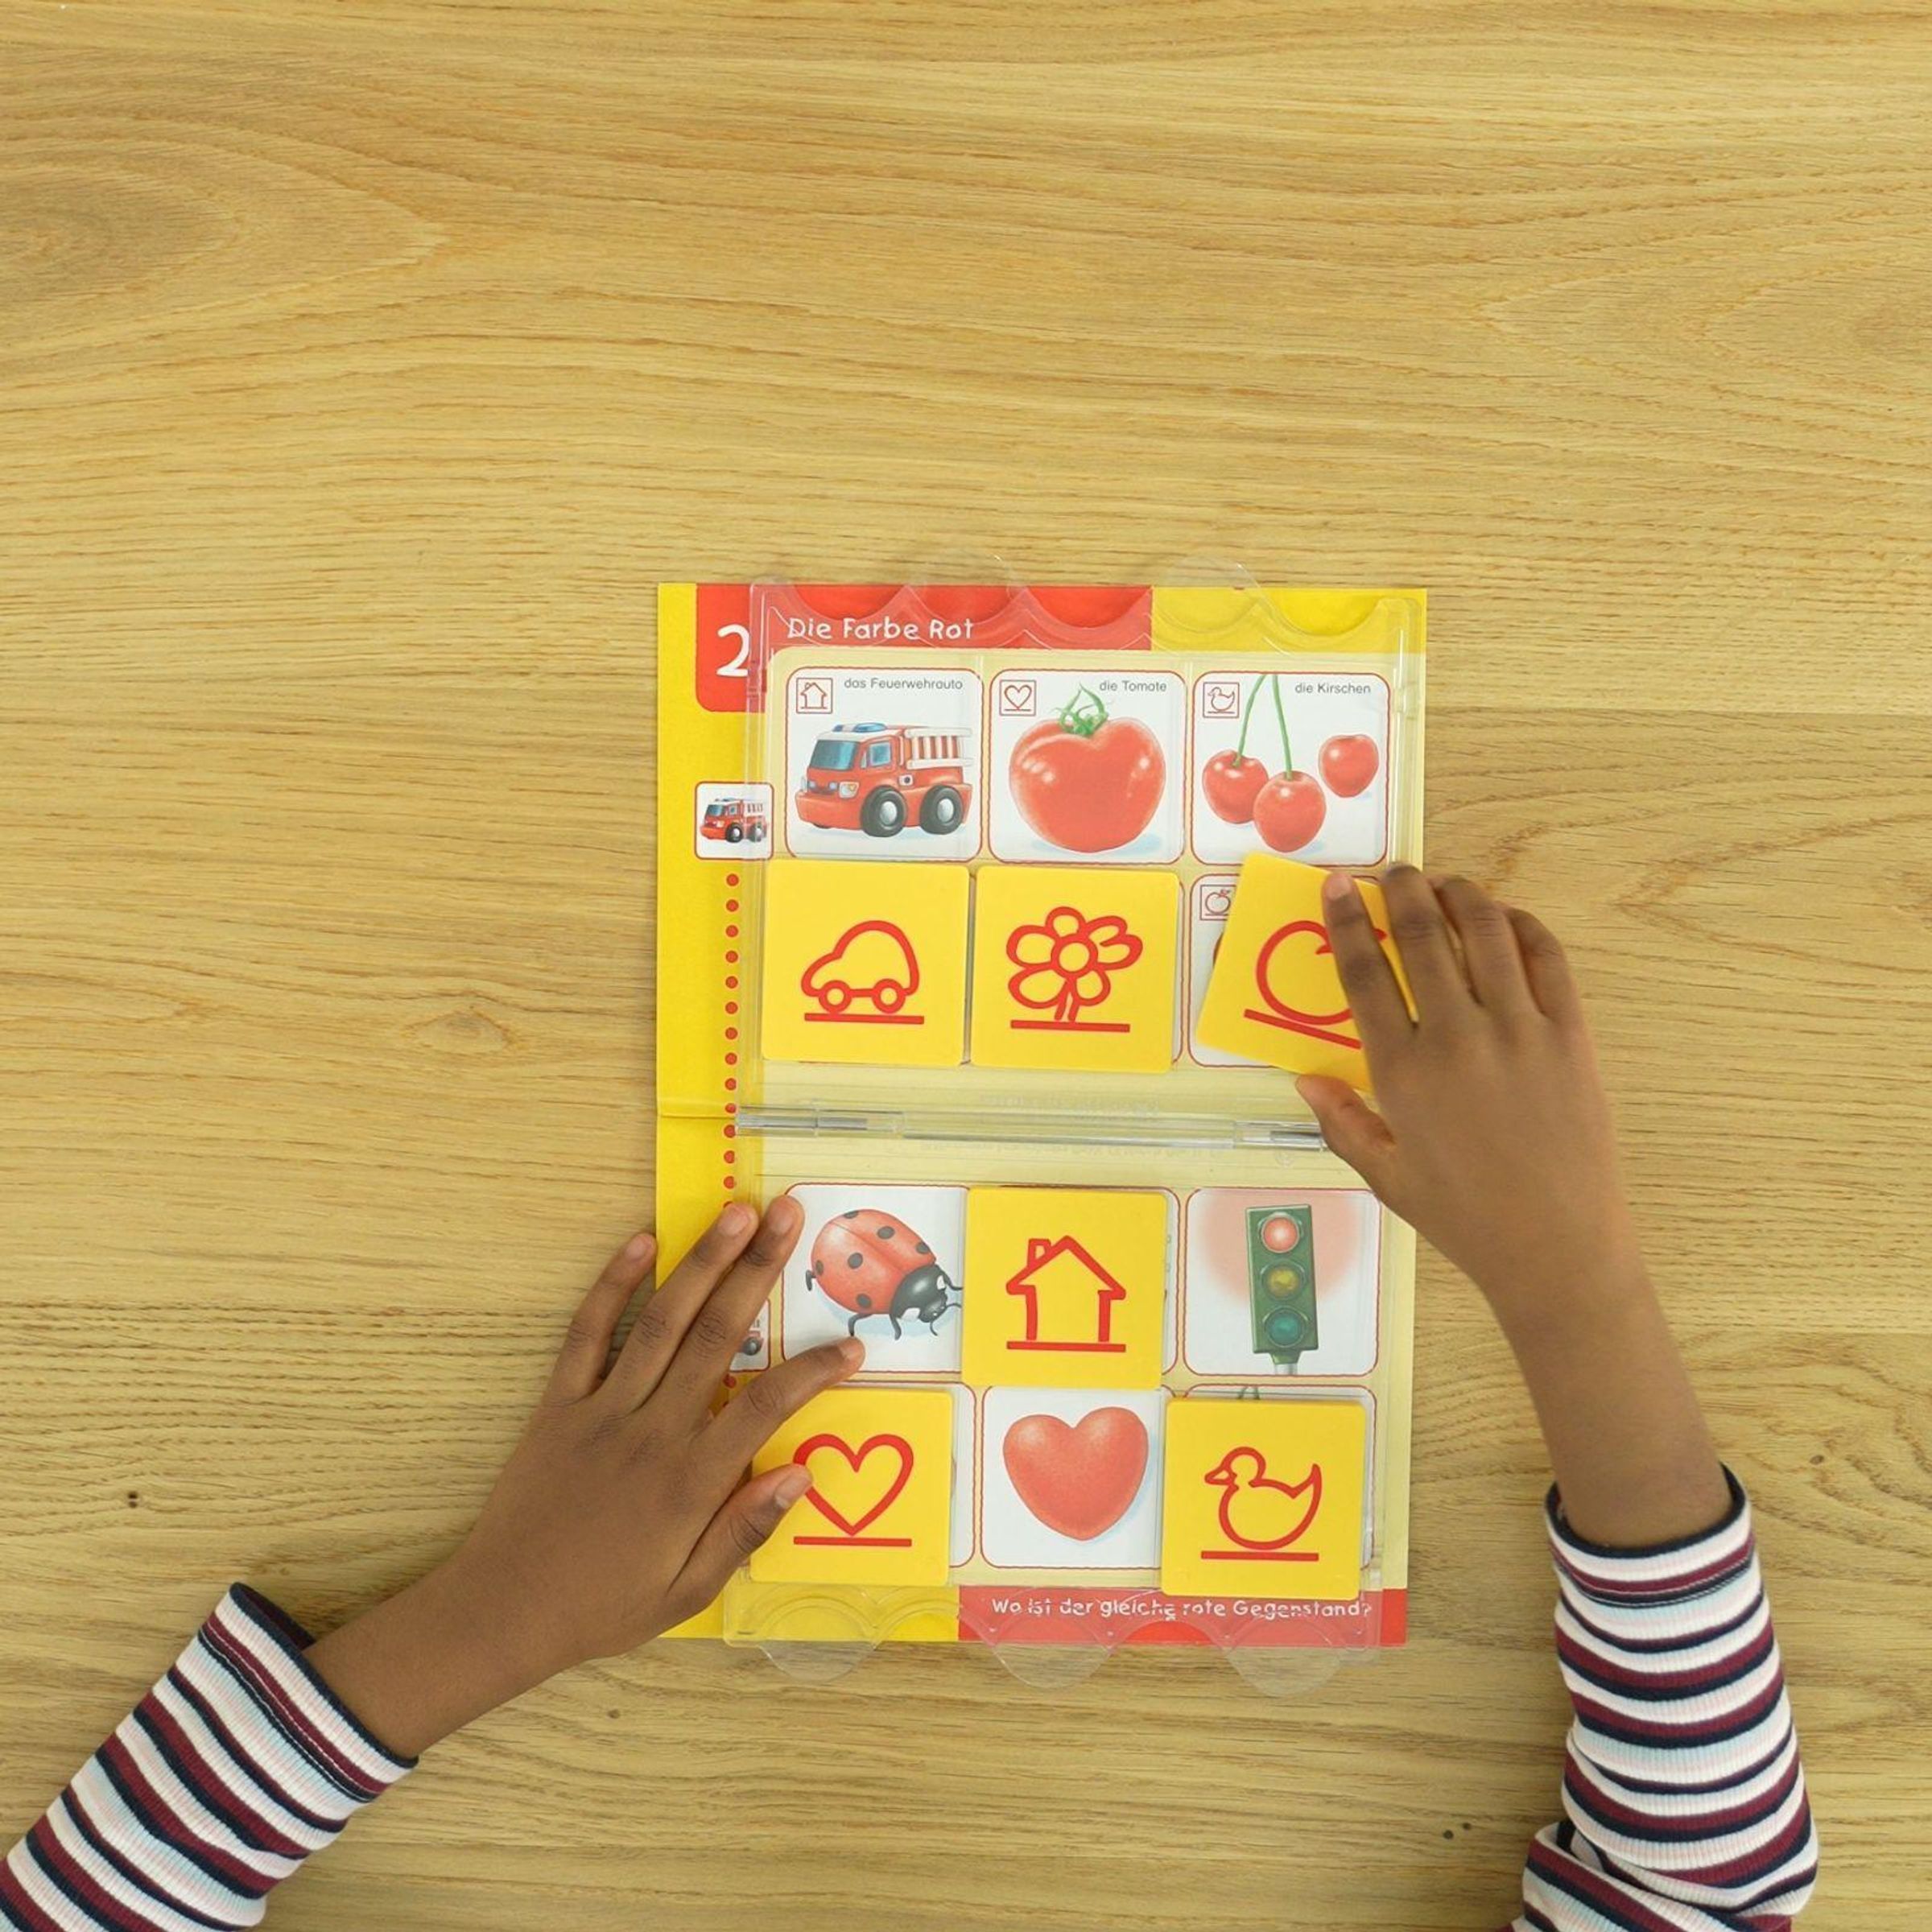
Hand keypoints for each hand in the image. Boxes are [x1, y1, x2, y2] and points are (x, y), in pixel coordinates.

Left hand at [306, 1198, 856, 1753]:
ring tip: (736, 1212)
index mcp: (690, 1480)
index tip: (852, 1344)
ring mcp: (601, 1409)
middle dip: (756, 1271)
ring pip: (661, 1322)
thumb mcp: (685, 1593)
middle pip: (715, 1336)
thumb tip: (803, 1473)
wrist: (502, 1610)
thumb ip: (744, 1531)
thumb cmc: (604, 1606)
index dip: (813, 1371)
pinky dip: (612, 1284)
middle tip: (789, 1216)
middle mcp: (652, 1431)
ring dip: (701, 1262)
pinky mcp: (558, 1402)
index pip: (767, 1407)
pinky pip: (587, 1333)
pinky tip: (642, 1241)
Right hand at [1299, 867, 1728, 1544]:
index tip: (1338, 884)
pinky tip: (1504, 919)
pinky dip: (1522, 925)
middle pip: (1422, 936)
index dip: (1346, 920)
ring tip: (1444, 884)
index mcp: (1403, 1074)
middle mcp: (1457, 1038)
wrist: (1558, 1248)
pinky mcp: (1570, 1035)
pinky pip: (1546, 957)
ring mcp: (1520, 1031)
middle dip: (1401, 890)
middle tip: (1391, 871)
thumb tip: (1305, 1077)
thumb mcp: (1386, 1178)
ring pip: (1485, 932)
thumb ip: (1342, 1122)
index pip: (1364, 973)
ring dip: (1460, 895)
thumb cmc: (1464, 1219)